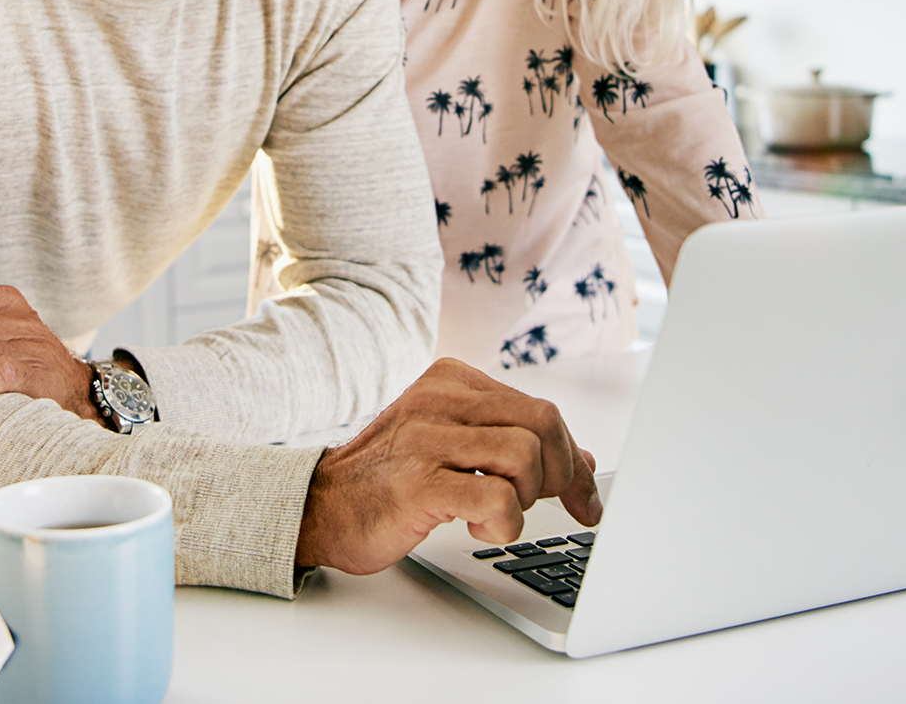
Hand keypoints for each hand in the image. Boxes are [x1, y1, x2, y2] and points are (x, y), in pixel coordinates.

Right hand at [293, 359, 599, 574]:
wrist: (320, 506)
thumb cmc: (391, 478)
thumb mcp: (452, 443)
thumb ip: (511, 442)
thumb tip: (581, 461)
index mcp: (450, 381)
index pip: (540, 409)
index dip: (574, 458)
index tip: (585, 496)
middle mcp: (438, 400)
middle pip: (542, 424)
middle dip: (561, 475)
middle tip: (548, 506)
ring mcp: (425, 440)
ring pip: (525, 457)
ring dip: (527, 499)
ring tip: (498, 512)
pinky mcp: (418, 484)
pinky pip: (497, 498)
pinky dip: (504, 522)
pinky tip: (477, 525)